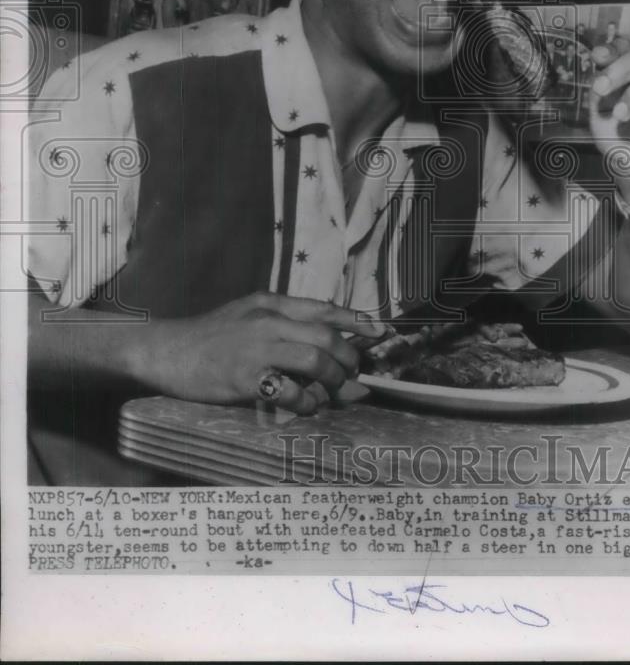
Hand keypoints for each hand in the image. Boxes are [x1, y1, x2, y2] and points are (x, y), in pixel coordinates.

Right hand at [147, 291, 385, 413]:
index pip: (325, 309)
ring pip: (315, 361)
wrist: (167, 350)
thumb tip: (325, 344)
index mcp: (271, 304)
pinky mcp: (244, 377)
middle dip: (349, 359)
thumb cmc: (211, 336)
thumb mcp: (249, 315)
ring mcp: (256, 348)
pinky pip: (289, 391)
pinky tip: (306, 406)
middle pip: (327, 337)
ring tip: (332, 392)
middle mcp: (268, 321)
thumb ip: (284, 324)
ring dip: (332, 381)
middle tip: (352, 376)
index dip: (358, 321)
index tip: (382, 332)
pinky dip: (306, 402)